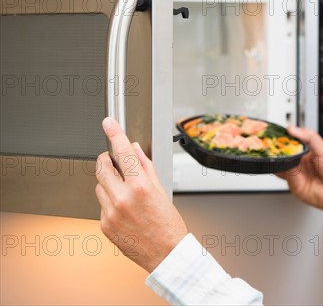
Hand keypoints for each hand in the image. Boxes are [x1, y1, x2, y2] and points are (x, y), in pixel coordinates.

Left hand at [95, 117, 187, 272]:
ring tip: (127, 193)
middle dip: (107, 160)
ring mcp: (110, 212)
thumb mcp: (162, 191)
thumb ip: (145, 167)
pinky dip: (110, 201)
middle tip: (114, 160)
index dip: (115, 134)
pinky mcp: (104, 224)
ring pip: (99, 185)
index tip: (109, 123)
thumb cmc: (169, 225)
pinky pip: (101, 204)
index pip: (123, 153)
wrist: (166, 254)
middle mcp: (122, 199)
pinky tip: (126, 210)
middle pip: (102, 167)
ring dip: (109, 182)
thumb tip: (135, 150)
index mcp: (140, 187)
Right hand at [275, 126, 322, 212]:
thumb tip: (293, 128)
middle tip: (276, 142)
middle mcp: (301, 164)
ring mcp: (297, 175)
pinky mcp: (294, 185)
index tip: (279, 133)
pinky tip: (286, 164)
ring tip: (281, 152)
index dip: (286, 139)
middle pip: (285, 154)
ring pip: (282, 164)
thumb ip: (309, 137)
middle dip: (279, 148)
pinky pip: (285, 175)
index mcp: (309, 153)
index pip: (293, 144)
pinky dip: (282, 169)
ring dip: (280, 158)